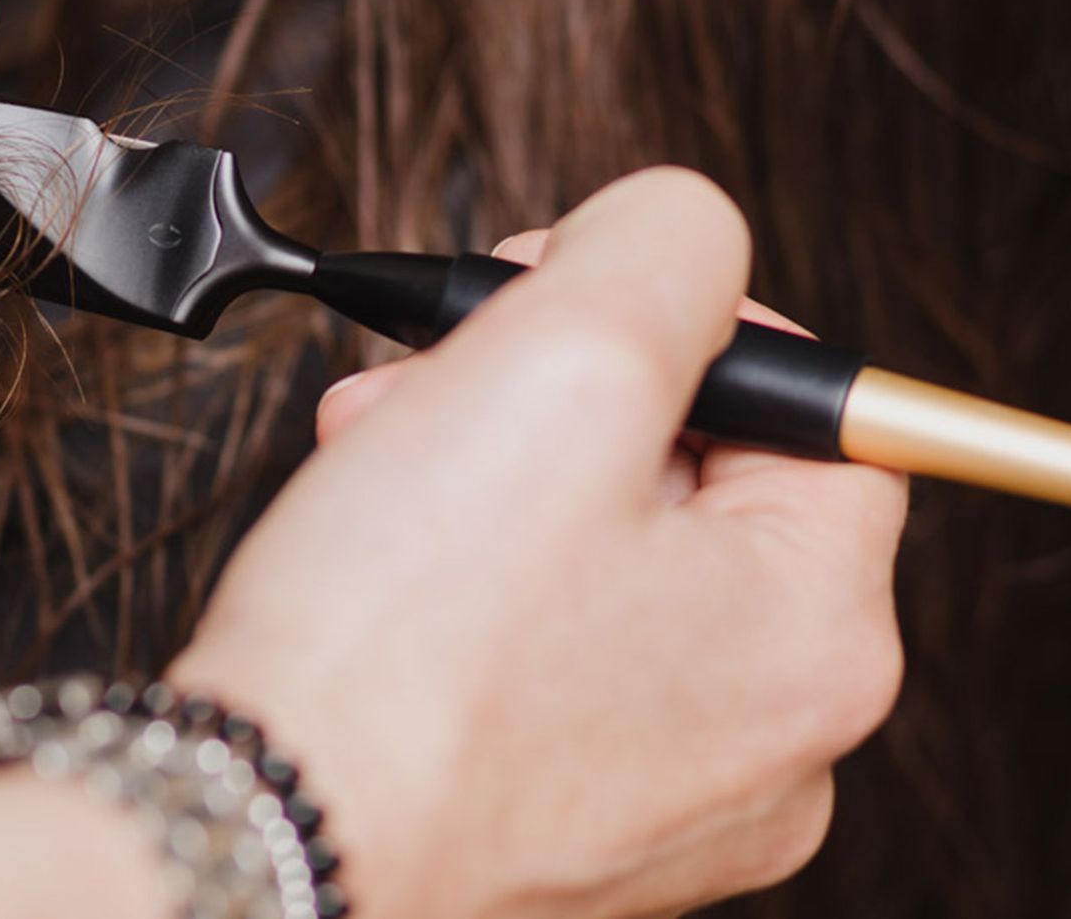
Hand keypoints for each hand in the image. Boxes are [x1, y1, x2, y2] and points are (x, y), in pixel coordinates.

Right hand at [171, 168, 906, 918]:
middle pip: (692, 477)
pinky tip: (380, 556)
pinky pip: (541, 648)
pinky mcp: (552, 816)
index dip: (677, 317)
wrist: (252, 834)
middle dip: (550, 391)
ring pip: (602, 557)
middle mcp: (771, 737)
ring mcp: (661, 792)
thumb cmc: (398, 644)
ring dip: (491, 469)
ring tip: (379, 457)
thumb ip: (663, 247)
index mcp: (818, 632)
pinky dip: (465, 576)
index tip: (554, 301)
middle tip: (438, 373)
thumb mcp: (563, 361)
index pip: (813, 405)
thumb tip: (675, 235)